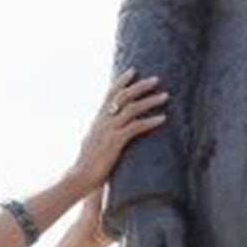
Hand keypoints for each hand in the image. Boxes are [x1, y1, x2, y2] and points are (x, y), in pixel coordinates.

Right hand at [69, 70, 167, 195]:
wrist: (80, 177)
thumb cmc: (90, 162)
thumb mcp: (95, 140)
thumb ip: (105, 130)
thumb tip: (113, 125)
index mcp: (98, 119)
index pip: (110, 94)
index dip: (121, 81)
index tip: (134, 70)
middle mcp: (102, 121)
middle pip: (122, 96)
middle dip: (140, 86)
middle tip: (156, 79)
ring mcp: (108, 130)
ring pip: (131, 109)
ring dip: (150, 101)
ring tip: (165, 96)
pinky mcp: (115, 142)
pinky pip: (135, 127)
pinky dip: (150, 121)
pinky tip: (163, 118)